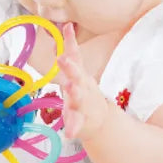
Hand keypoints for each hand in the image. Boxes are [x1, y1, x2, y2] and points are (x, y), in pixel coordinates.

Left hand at [55, 23, 109, 140]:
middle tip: (62, 59)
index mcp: (80, 75)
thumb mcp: (77, 72)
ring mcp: (83, 105)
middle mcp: (83, 88)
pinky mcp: (80, 121)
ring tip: (70, 87)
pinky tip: (69, 133)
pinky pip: (76, 125)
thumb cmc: (84, 92)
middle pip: (77, 76)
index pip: (75, 58)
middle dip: (70, 68)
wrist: (100, 119)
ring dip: (75, 93)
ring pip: (79, 99)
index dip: (70, 45)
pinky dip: (73, 128)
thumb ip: (70, 52)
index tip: (66, 32)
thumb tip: (64, 29)